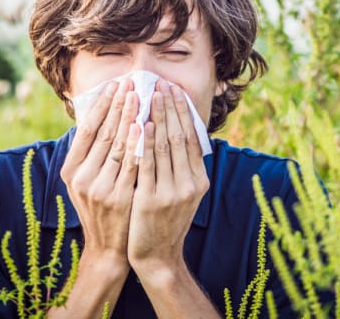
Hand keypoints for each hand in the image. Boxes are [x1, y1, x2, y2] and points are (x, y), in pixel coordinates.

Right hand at [60, 78, 140, 268]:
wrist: (109, 248)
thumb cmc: (101, 208)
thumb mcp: (87, 181)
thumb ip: (91, 153)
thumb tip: (101, 114)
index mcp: (71, 171)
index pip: (87, 129)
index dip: (101, 105)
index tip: (115, 85)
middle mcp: (81, 178)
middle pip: (103, 133)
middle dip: (118, 105)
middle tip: (131, 82)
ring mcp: (100, 188)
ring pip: (118, 145)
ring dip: (130, 118)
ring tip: (141, 96)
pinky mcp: (119, 198)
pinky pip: (132, 164)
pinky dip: (139, 144)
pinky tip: (146, 126)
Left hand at [127, 81, 209, 277]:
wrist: (157, 256)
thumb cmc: (165, 220)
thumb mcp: (183, 194)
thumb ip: (182, 167)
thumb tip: (179, 133)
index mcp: (199, 180)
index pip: (192, 138)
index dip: (183, 112)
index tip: (175, 90)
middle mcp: (190, 184)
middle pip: (180, 137)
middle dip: (170, 107)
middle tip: (161, 84)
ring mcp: (172, 192)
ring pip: (164, 146)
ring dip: (157, 117)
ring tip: (149, 95)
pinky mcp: (151, 200)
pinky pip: (147, 164)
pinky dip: (145, 142)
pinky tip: (140, 124)